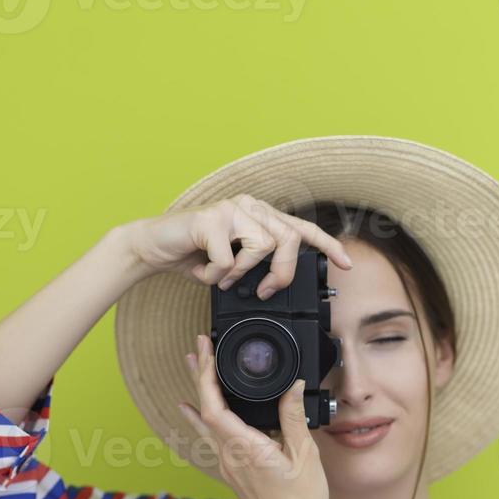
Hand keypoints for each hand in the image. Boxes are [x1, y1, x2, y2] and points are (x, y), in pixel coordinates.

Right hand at [122, 194, 352, 297]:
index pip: (302, 228)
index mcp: (259, 215)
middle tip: (264, 292)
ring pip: (262, 247)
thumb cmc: (193, 255)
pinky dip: (217, 276)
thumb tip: (277, 285)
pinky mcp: (210, 219)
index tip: (345, 265)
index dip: (327, 246)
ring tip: (223, 278)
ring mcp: (230, 209)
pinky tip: (205, 272)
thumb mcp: (233, 264)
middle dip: (282, 273)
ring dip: (242, 274)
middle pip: (289, 239)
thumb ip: (257, 267)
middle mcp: (249, 206)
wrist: (153, 246)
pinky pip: (229, 260)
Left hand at [177, 332, 328, 498]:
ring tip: (194, 369)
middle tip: (197, 348)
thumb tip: (293, 386)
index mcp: (245, 449)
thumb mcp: (305, 456)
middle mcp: (229, 458)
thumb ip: (294, 418)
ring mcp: (228, 467)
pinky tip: (196, 413)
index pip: (212, 407)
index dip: (205, 377)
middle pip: (203, 411)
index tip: (207, 352)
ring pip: (205, 424)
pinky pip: (211, 440)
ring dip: (199, 394)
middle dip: (199, 376)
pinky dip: (204, 418)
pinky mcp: (234, 474)